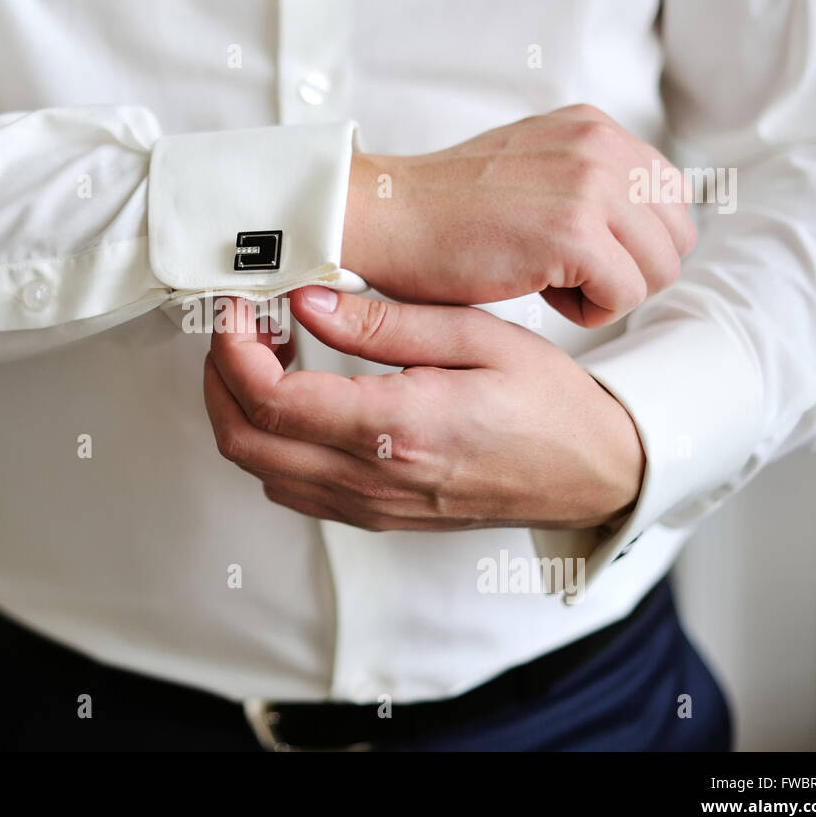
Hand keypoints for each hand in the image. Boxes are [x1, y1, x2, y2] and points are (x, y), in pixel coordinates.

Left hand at [204, 291, 644, 530]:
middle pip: (244, 441)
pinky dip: (272, 440)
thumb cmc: (549, 402)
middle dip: (220, 376)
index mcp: (398, 428)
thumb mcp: (478, 337)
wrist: (595, 473)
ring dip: (243, 409)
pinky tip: (301, 395)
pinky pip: (292, 486)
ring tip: (272, 352)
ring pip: (259, 468)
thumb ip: (385, 321)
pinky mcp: (375, 515)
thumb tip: (306, 300)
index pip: (271, 400)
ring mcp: (370, 506)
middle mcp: (373, 479)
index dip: (233, 348)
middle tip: (243, 324)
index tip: (240, 306)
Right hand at [342, 104, 694, 327]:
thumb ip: (585, 178)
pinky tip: (537, 293)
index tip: (574, 254)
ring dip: (609, 292)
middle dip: (630, 269)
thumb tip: (639, 222)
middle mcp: (602, 146)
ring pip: (660, 269)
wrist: (384, 217)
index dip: (629, 242)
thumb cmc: (442, 212)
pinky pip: (624, 296)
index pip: (670, 197)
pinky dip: (586, 312)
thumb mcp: (529, 166)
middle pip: (677, 236)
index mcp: (594, 128)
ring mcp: (591, 187)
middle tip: (564, 275)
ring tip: (548, 282)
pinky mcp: (575, 233)